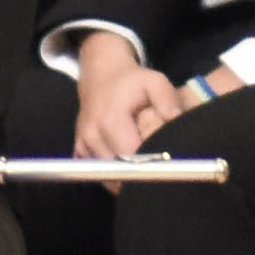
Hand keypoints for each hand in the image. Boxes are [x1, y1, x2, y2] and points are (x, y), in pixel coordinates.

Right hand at [71, 32, 189, 168]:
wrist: (101, 77)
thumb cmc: (131, 82)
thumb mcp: (154, 82)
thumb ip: (167, 99)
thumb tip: (176, 120)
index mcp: (110, 120)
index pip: (131, 157)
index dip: (149, 165)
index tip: (163, 163)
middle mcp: (92, 136)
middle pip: (119, 172)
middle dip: (139, 173)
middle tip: (155, 165)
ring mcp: (83, 145)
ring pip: (108, 177)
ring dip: (126, 176)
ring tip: (140, 161)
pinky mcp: (78, 151)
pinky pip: (98, 175)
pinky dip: (113, 174)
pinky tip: (124, 162)